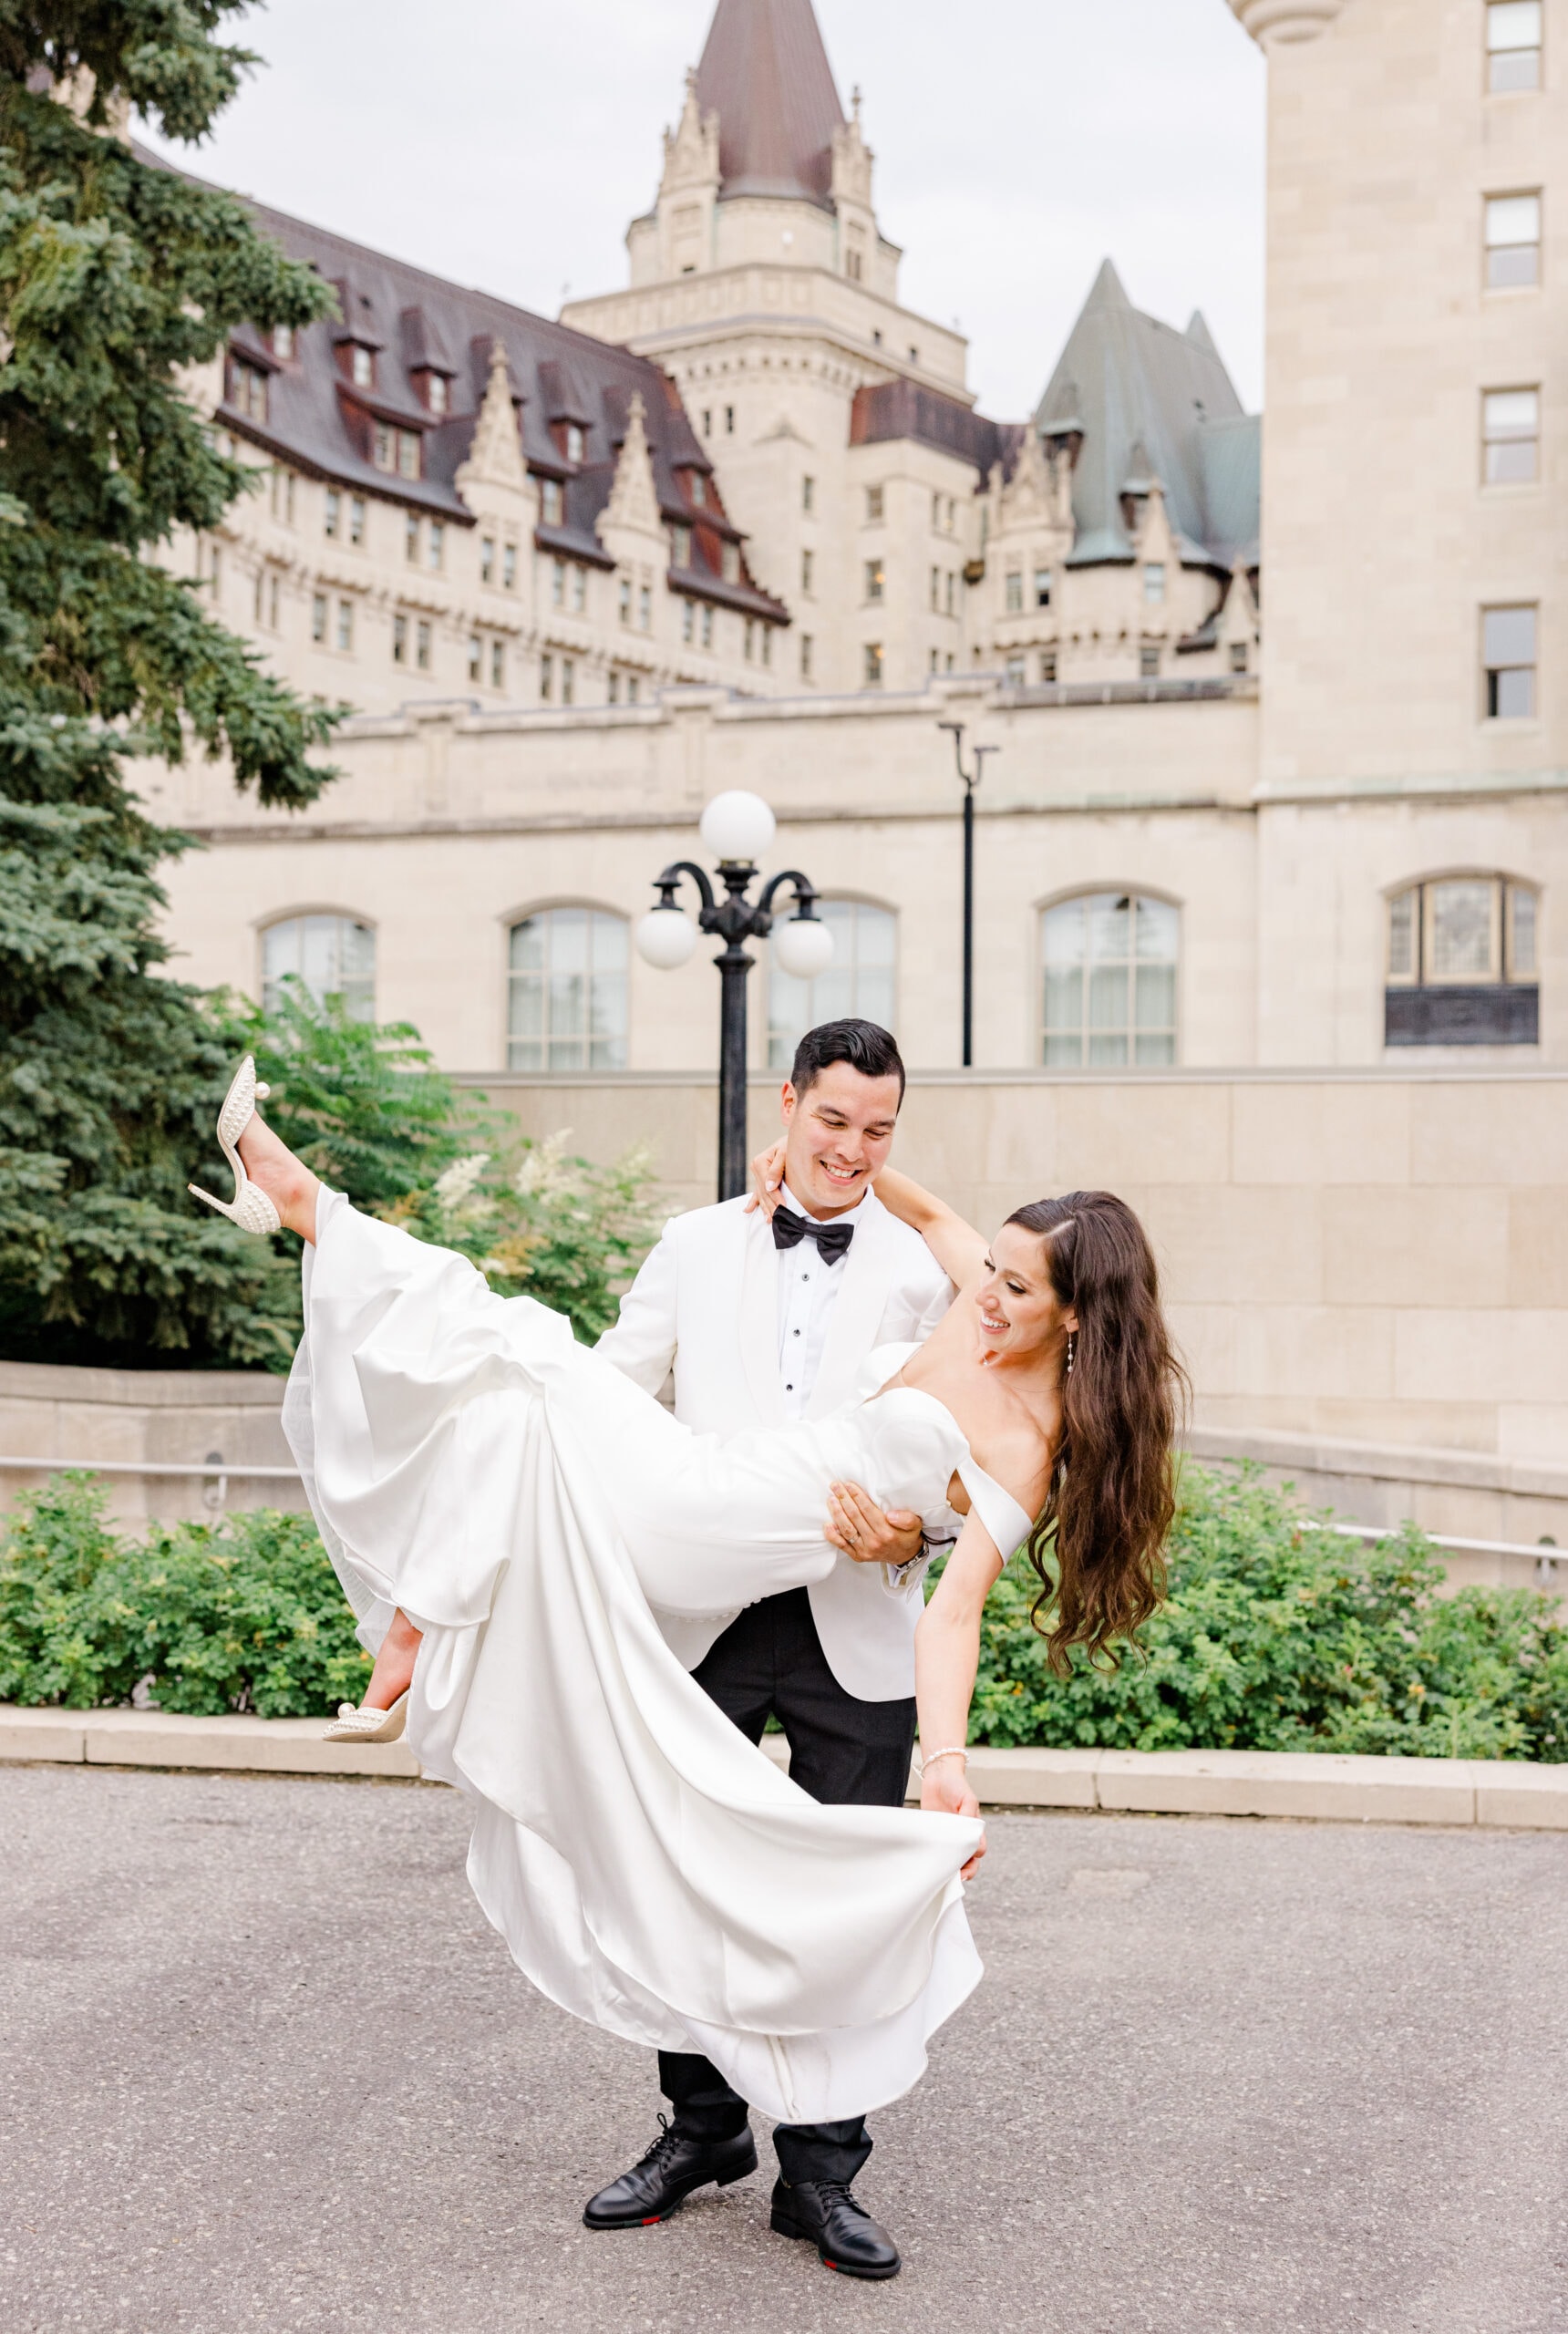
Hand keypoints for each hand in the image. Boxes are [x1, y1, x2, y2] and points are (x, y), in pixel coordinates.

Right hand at [743, 1140, 787, 1218]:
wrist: (793, 1138)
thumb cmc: (790, 1144)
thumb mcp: (785, 1152)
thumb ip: (776, 1169)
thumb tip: (769, 1187)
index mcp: (760, 1162)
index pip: (768, 1185)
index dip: (776, 1197)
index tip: (784, 1208)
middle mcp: (756, 1169)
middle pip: (764, 1192)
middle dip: (771, 1206)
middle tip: (778, 1220)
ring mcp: (757, 1174)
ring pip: (761, 1195)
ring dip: (764, 1208)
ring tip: (768, 1220)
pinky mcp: (761, 1177)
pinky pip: (757, 1192)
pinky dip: (754, 1202)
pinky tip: (748, 1210)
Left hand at [825, 1481, 923, 1566]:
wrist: (905, 1556)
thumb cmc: (907, 1536)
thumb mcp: (915, 1524)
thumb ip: (906, 1519)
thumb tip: (891, 1515)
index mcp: (887, 1532)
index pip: (867, 1510)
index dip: (857, 1496)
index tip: (848, 1485)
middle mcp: (874, 1542)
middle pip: (855, 1517)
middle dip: (843, 1499)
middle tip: (835, 1486)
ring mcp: (865, 1551)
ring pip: (847, 1529)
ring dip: (837, 1513)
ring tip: (831, 1499)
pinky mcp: (858, 1557)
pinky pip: (842, 1546)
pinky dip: (833, 1536)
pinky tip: (827, 1524)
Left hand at [921, 1761, 985, 1877]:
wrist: (939, 1774)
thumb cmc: (957, 1786)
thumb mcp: (968, 1799)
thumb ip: (969, 1816)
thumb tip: (969, 1835)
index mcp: (974, 1828)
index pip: (979, 1850)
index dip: (974, 1859)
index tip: (968, 1863)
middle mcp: (962, 1834)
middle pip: (968, 1859)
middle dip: (965, 1870)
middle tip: (957, 1877)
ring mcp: (947, 1835)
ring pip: (952, 1857)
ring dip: (949, 1866)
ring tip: (943, 1874)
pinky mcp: (934, 1832)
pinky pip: (935, 1848)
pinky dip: (934, 1857)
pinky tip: (930, 1862)